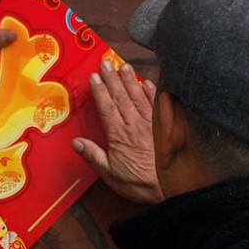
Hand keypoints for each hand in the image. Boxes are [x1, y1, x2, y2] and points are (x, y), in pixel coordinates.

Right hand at [73, 60, 163, 205]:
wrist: (172, 187)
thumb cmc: (140, 183)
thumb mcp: (111, 175)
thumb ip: (94, 156)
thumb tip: (76, 142)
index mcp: (119, 135)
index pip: (106, 107)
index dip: (99, 91)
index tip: (94, 76)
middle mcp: (135, 124)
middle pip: (121, 97)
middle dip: (112, 78)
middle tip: (106, 62)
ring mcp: (152, 123)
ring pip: (139, 96)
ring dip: (131, 80)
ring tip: (123, 66)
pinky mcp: (166, 126)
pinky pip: (157, 104)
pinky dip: (152, 92)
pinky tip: (147, 82)